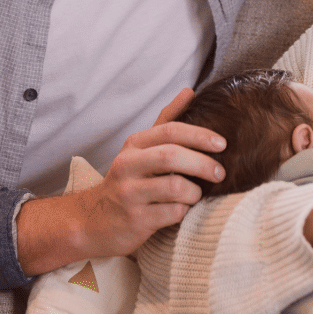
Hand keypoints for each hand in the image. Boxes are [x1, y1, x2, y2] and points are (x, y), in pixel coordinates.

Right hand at [18, 89, 226, 275]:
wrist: (90, 222)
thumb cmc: (128, 179)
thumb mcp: (142, 147)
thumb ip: (167, 119)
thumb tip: (189, 91)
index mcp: (134, 144)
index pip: (170, 130)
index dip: (200, 135)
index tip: (222, 144)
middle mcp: (128, 165)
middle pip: (172, 156)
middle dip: (202, 163)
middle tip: (220, 173)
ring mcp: (129, 194)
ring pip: (175, 187)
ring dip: (195, 191)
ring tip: (197, 193)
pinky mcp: (134, 221)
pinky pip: (172, 213)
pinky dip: (185, 210)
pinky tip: (183, 209)